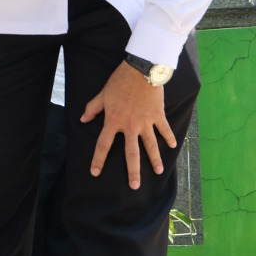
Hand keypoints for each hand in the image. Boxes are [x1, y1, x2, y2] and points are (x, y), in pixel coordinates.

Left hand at [80, 62, 175, 189]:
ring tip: (158, 172)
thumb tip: (82, 120)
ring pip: (150, 145)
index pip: (103, 145)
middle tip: (134, 186)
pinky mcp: (158, 115)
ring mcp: (146, 122)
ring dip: (155, 160)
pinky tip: (173, 146)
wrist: (141, 69)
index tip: (95, 172)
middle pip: (131, 153)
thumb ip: (92, 109)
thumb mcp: (102, 94)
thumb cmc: (120, 81)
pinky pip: (164, 129)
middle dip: (132, 171)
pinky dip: (169, 137)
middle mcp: (130, 125)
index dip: (98, 159)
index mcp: (114, 121)